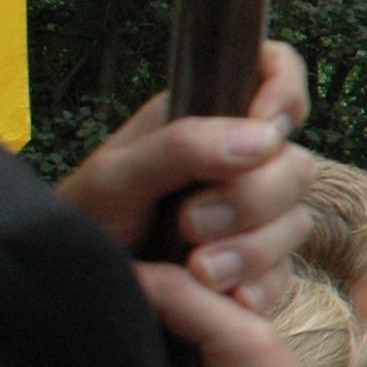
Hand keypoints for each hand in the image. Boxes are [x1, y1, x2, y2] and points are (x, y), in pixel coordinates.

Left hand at [56, 42, 315, 312]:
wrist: (71, 286)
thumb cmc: (83, 219)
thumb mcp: (114, 176)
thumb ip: (181, 147)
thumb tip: (261, 139)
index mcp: (207, 116)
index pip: (273, 72)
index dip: (283, 91)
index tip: (266, 127)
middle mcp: (238, 161)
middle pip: (296, 163)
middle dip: (252, 198)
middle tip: (192, 222)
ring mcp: (252, 217)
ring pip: (295, 222)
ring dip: (250, 250)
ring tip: (196, 270)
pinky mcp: (255, 268)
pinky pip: (283, 274)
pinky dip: (257, 287)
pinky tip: (223, 294)